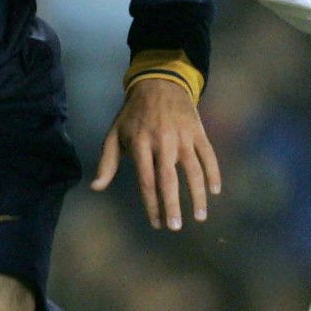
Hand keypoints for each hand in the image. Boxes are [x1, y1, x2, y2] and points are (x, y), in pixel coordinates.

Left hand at [91, 77, 219, 231]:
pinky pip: (208, 155)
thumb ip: (106, 162)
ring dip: (197, 195)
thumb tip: (96, 186)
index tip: (156, 224)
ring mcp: (182, 137)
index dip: (152, 205)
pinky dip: (213, 173)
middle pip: (169, 179)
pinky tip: (215, 191)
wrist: (159, 83)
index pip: (146, 181)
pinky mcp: (198, 132)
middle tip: (175, 227)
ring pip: (193, 170)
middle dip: (172, 205)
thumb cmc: (134, 114)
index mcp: (140, 145)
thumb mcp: (115, 134)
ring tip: (200, 216)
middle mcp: (162, 142)